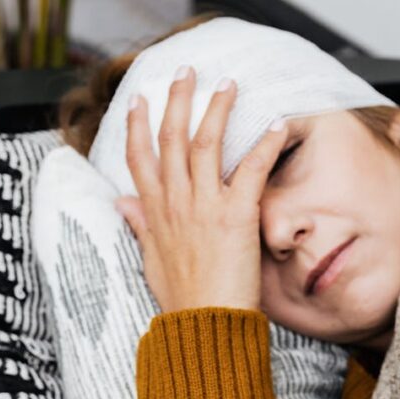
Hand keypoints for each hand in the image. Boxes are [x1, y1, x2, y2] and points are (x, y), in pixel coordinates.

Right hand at [115, 66, 288, 313]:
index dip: (138, 125)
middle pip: (170, 138)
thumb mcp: (151, 260)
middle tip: (186, 72)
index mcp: (154, 213)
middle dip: (177, 100)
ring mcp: (204, 206)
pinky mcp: (236, 215)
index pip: (139, 158)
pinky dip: (267, 144)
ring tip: (228, 85)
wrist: (204, 326)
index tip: (140, 99)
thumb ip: (140, 225)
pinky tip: (279, 123)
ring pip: (206, 143)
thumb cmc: (181, 300)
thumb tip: (120, 202)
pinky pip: (253, 169)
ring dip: (218, 109)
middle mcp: (175, 202)